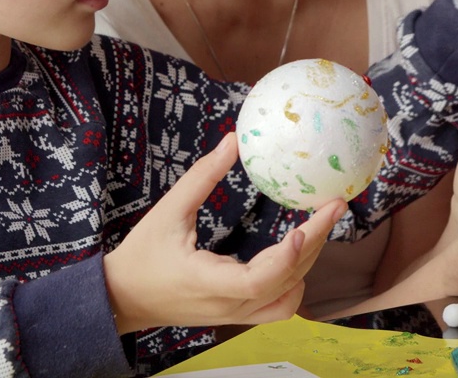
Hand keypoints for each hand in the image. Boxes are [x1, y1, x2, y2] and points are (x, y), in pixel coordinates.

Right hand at [103, 133, 345, 333]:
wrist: (123, 299)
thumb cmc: (142, 254)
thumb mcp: (168, 210)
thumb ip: (202, 177)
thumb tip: (233, 142)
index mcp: (207, 281)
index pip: (257, 281)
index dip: (286, 258)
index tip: (303, 228)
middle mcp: (227, 305)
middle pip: (285, 284)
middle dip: (315, 242)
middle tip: (334, 205)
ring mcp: (235, 315)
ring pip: (288, 299)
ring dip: (309, 263)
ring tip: (320, 225)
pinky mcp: (238, 316)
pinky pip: (279, 308)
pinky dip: (296, 283)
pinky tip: (298, 255)